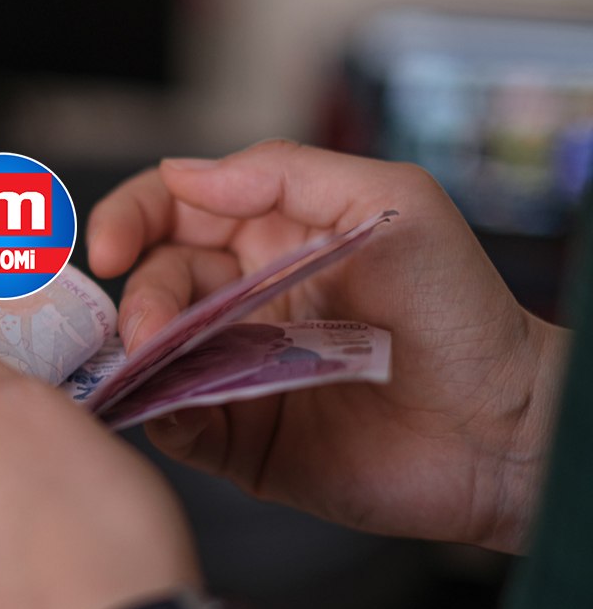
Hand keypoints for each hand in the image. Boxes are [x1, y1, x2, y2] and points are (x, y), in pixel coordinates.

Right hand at [87, 139, 567, 553]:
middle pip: (154, 285)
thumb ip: (287, 171)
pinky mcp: (240, 437)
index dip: (130, 219)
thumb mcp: (391, 201)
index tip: (107, 245)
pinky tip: (171, 410)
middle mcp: (243, 302)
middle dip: (138, 300)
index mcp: (271, 239)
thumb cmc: (458, 308)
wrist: (502, 427)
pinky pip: (176, 424)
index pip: (174, 212)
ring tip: (147, 364)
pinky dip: (160, 415)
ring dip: (136, 358)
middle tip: (146, 328)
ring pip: (152, 355)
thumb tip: (186, 172)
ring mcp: (236, 370)